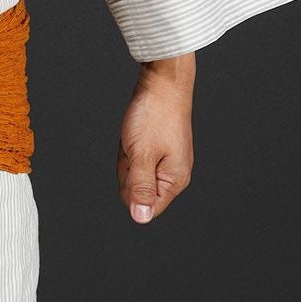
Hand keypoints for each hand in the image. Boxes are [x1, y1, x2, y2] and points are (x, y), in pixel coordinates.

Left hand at [116, 53, 194, 223]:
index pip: (147, 207)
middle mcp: (173, 174)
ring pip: (132, 172)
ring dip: (126, 156)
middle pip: (136, 190)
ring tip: (136, 137)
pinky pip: (134, 157)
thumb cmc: (154, 117)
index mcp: (174, 180)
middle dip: (127, 170)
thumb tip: (140, 218)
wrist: (162, 83)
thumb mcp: (142, 155)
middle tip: (135, 147)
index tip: (134, 164)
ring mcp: (165, 160)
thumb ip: (140, 188)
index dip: (131, 191)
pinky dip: (128, 147)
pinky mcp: (157, 148)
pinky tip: (133, 134)